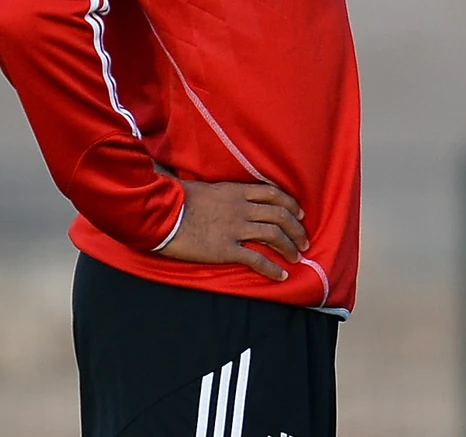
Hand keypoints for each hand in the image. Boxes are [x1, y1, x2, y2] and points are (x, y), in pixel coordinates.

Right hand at [157, 180, 308, 281]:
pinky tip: (281, 275)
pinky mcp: (226, 249)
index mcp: (236, 191)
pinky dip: (272, 268)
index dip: (290, 204)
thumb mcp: (207, 188)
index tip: (299, 214)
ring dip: (289, 247)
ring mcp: (235, 228)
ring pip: (274, 235)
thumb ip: (224, 193)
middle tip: (304, 241)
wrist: (161, 214)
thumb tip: (228, 196)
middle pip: (279, 215)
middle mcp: (241, 208)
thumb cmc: (178, 200)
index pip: (273, 194)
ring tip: (297, 257)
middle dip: (296, 229)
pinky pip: (256, 259)